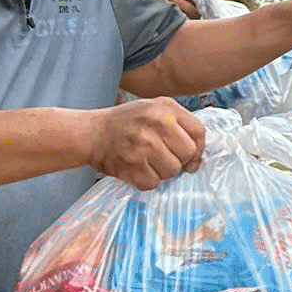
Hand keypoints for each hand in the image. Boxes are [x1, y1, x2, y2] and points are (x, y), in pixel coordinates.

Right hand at [90, 99, 206, 189]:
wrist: (92, 133)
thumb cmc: (127, 123)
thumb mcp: (155, 110)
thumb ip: (180, 125)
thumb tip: (196, 158)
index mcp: (166, 108)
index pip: (199, 132)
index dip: (198, 148)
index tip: (190, 156)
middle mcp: (156, 124)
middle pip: (188, 153)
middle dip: (179, 160)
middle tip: (163, 157)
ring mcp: (143, 145)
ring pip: (172, 171)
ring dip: (162, 172)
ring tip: (148, 161)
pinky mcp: (131, 165)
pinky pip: (153, 183)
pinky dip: (147, 180)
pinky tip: (138, 169)